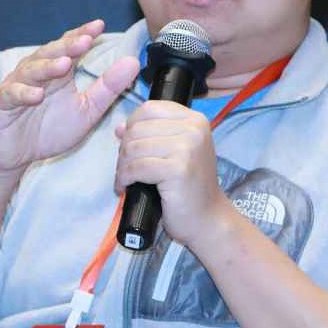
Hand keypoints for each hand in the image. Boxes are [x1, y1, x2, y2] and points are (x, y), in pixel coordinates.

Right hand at [0, 20, 140, 176]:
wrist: (15, 155)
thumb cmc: (50, 129)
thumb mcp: (86, 110)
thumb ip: (108, 87)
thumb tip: (133, 62)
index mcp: (58, 71)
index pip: (70, 46)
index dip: (82, 35)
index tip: (99, 26)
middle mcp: (36, 71)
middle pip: (51, 53)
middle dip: (67, 46)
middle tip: (85, 40)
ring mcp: (17, 85)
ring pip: (32, 70)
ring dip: (48, 67)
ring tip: (64, 64)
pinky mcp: (2, 103)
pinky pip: (12, 94)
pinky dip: (24, 93)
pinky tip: (36, 95)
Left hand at [113, 101, 231, 246]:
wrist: (208, 219)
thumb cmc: (189, 186)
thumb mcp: (174, 152)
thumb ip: (151, 135)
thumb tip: (120, 127)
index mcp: (195, 119)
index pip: (149, 108)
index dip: (132, 125)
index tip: (129, 146)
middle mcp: (194, 129)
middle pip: (138, 128)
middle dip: (124, 150)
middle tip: (125, 168)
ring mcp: (187, 148)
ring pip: (134, 147)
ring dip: (122, 166)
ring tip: (125, 179)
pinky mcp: (178, 169)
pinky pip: (137, 167)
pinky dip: (124, 178)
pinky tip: (125, 187)